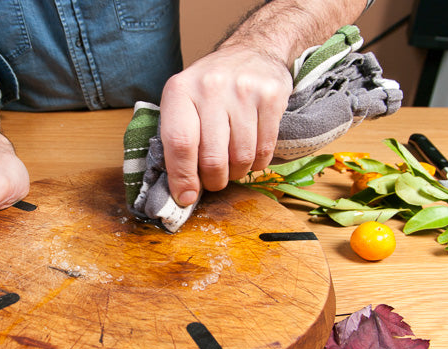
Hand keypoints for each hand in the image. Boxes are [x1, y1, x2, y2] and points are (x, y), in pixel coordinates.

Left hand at [159, 45, 292, 205]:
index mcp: (180, 90)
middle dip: (213, 181)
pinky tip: (250, 155)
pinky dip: (257, 163)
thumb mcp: (183, 104)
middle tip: (214, 181)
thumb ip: (176, 142)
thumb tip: (182, 192)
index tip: (186, 197)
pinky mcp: (271, 96)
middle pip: (212, 158)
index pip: (179, 143)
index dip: (183, 177)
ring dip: (237, 173)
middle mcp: (210, 87)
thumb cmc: (210, 89)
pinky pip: (265, 149)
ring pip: (241, 158)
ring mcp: (243, 90)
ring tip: (232, 165)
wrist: (251, 52)